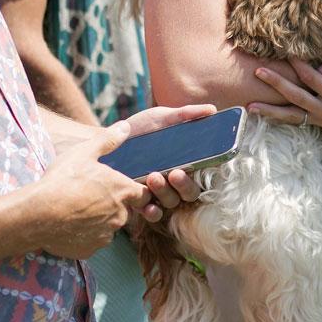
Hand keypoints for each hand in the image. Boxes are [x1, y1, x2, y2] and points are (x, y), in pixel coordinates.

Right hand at [29, 122, 148, 258]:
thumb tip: (125, 127)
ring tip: (77, 210)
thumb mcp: (84, 153)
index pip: (143, 195)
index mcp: (123, 191)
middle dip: (113, 205)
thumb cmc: (62, 181)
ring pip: (108, 227)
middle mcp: (119, 215)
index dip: (135, 192)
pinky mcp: (89, 249)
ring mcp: (105, 235)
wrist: (36, 214)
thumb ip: (108, 140)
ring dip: (98, 221)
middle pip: (125, 211)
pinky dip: (84, 235)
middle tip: (91, 197)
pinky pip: (91, 242)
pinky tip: (68, 225)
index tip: (122, 189)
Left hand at [123, 104, 215, 221]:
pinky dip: (152, 212)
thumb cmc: (142, 127)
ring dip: (165, 193)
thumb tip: (212, 109)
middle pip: (190, 192)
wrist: (109, 138)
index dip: (207, 174)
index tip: (196, 165)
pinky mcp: (140, 202)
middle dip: (185, 185)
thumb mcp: (163, 117)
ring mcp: (159, 192)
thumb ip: (187, 114)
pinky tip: (148, 207)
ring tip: (152, 177)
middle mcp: (176, 180)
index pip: (204, 174)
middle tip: (175, 173)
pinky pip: (152, 213)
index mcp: (187, 161)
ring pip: (171, 202)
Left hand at [248, 58, 321, 127]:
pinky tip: (266, 114)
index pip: (311, 78)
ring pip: (292, 116)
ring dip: (270, 111)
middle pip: (295, 97)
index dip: (298, 65)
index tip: (286, 52)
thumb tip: (321, 67)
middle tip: (258, 72)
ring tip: (250, 107)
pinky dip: (281, 118)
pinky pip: (298, 121)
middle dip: (276, 84)